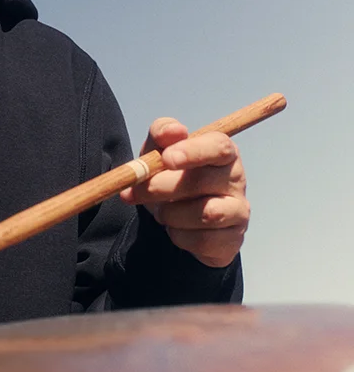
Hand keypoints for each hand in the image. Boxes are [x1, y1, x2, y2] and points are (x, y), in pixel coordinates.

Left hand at [120, 118, 249, 267]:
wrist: (178, 218)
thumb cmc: (171, 177)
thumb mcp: (159, 151)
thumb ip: (161, 133)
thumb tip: (173, 131)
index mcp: (222, 152)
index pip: (219, 146)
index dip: (192, 151)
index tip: (166, 158)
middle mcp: (236, 178)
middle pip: (203, 181)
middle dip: (161, 187)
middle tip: (132, 192)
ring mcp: (239, 210)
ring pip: (205, 213)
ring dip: (170, 214)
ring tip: (161, 212)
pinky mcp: (233, 238)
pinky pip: (203, 240)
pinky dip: (179, 236)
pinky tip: (175, 228)